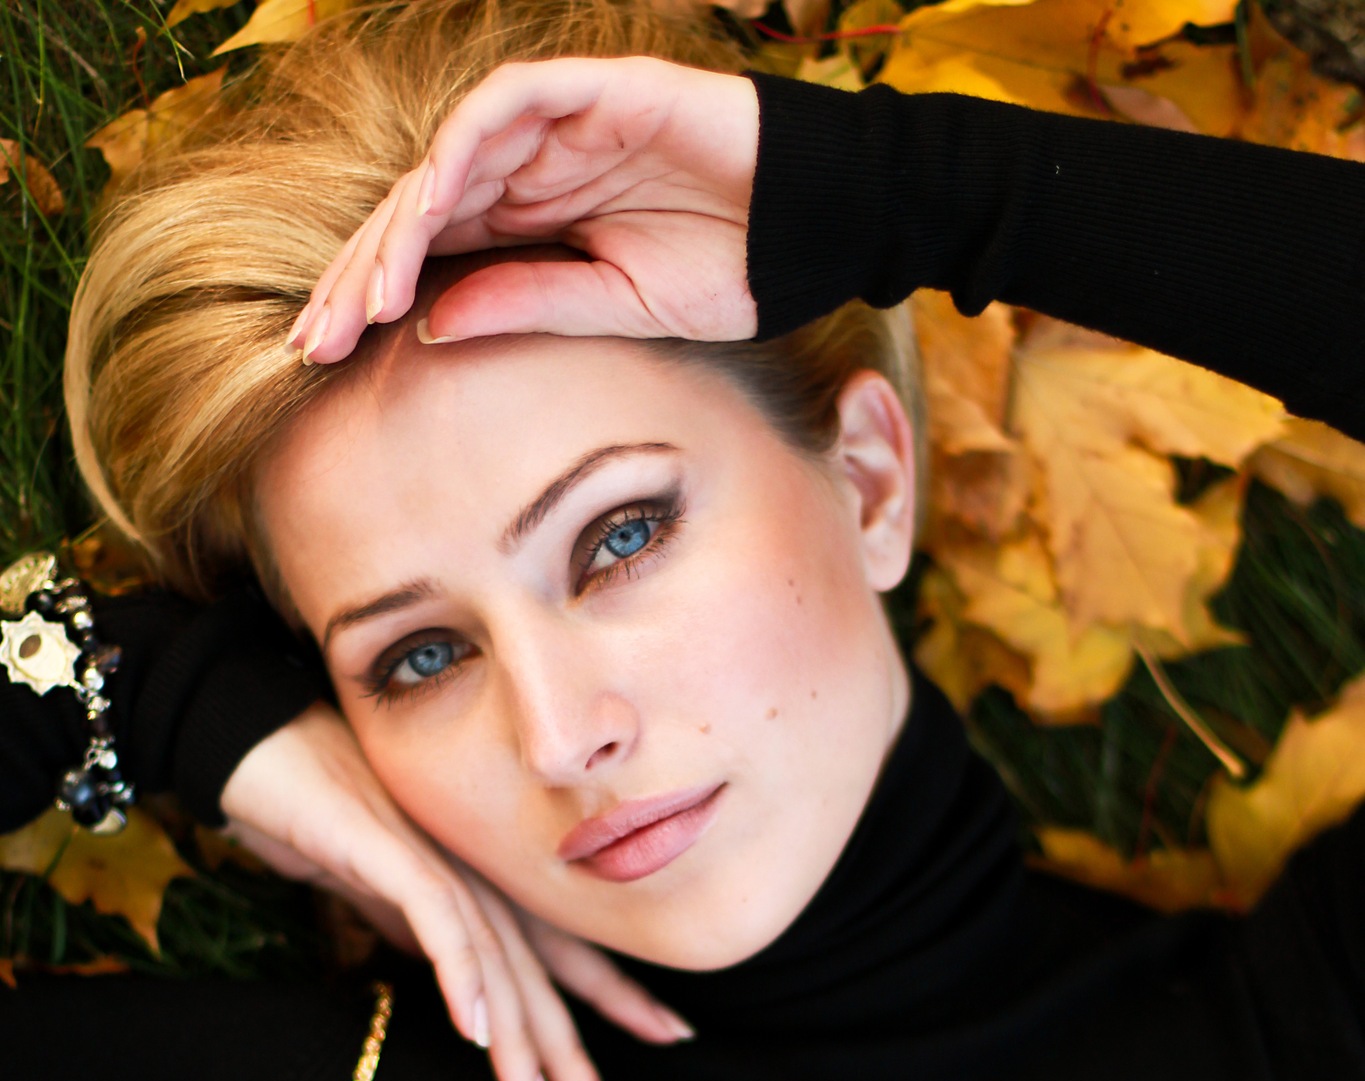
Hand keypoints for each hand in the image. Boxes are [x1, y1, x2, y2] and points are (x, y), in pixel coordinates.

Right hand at [220, 704, 691, 1080]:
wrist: (253, 743)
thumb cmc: (317, 812)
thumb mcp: (384, 890)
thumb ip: (426, 930)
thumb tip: (461, 979)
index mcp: (480, 885)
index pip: (562, 951)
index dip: (616, 994)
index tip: (674, 1034)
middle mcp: (475, 875)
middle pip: (540, 977)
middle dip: (571, 1056)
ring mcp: (439, 860)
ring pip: (496, 963)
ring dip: (516, 1042)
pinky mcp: (390, 849)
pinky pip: (437, 921)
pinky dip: (461, 975)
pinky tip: (477, 1028)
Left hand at [288, 57, 759, 362]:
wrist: (813, 226)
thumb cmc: (728, 266)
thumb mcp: (613, 307)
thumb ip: (525, 303)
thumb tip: (431, 325)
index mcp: (529, 222)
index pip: (426, 254)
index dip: (369, 299)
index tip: (320, 358)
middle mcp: (526, 169)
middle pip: (415, 212)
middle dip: (359, 277)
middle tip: (312, 341)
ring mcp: (554, 125)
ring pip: (443, 165)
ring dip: (395, 230)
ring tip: (361, 300)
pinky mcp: (591, 88)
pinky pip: (504, 107)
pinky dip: (459, 154)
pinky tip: (425, 213)